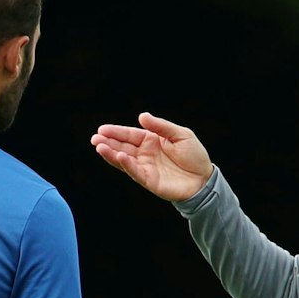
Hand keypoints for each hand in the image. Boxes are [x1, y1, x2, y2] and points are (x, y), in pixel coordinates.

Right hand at [89, 112, 213, 201]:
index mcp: (151, 141)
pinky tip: (119, 157)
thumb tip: (141, 116)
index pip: (130, 135)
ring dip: (111, 154)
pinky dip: (127, 165)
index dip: (116, 132)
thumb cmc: (194, 156)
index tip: (101, 129)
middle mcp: (145, 154)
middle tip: (94, 139)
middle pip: (123, 147)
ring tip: (99, 147)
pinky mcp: (149, 181)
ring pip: (124, 160)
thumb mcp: (181, 134)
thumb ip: (161, 126)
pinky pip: (135, 172)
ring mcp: (146, 168)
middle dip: (108, 143)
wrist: (204, 179)